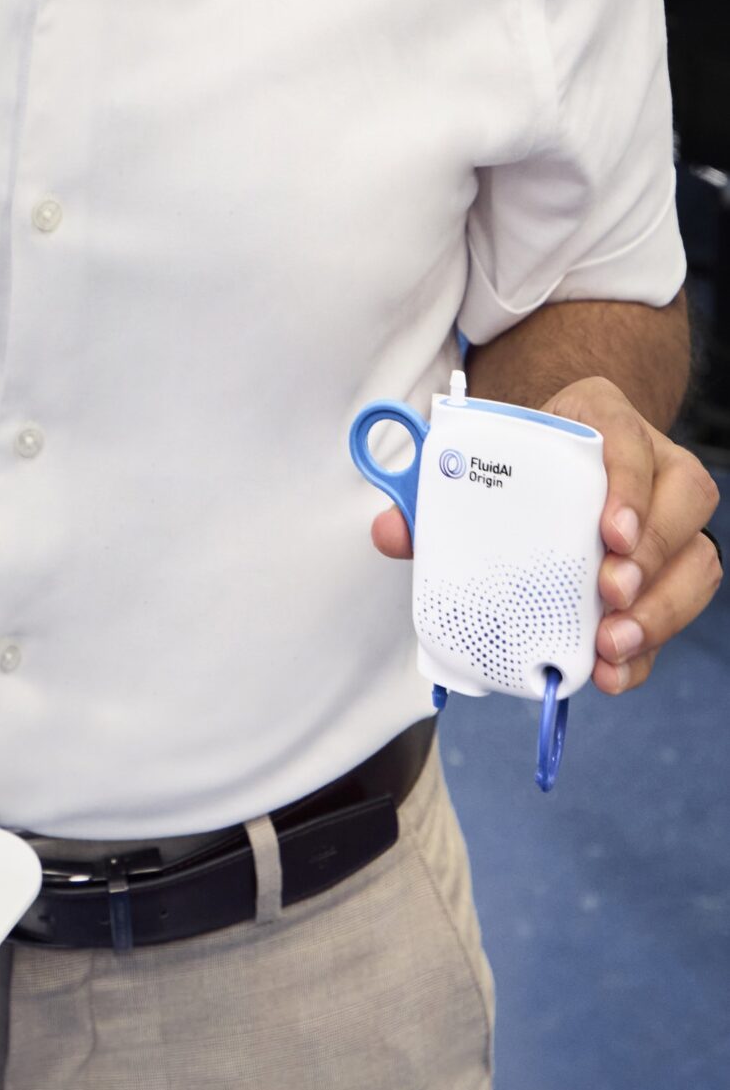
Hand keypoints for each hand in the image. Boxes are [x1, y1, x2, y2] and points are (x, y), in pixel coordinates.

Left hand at [371, 375, 720, 694]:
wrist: (544, 467)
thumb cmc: (513, 465)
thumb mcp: (475, 464)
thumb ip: (431, 497)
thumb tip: (391, 533)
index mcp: (601, 420)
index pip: (630, 439)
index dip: (630, 485)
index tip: (611, 534)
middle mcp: (652, 462)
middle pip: (686, 498)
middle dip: (653, 556)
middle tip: (610, 597)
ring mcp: (669, 514)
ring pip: (697, 555)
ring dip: (662, 608)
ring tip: (612, 644)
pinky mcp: (670, 565)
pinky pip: (681, 603)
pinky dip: (651, 643)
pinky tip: (616, 669)